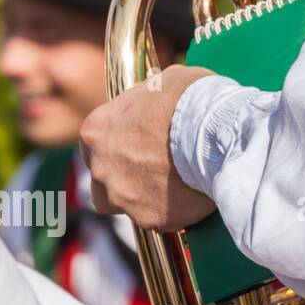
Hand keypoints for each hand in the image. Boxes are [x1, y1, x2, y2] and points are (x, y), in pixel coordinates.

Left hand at [79, 64, 216, 231]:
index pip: (93, 148)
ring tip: (176, 189)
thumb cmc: (187, 100)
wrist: (212, 132)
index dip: (115, 149)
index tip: (134, 150)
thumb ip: (146, 99)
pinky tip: (192, 197)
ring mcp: (124, 197)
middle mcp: (102, 169)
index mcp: (96, 132)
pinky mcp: (151, 219)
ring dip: (145, 200)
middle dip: (123, 181)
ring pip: (128, 206)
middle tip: (152, 174)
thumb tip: (154, 97)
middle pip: (103, 184)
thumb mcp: (160, 83)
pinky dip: (174, 213)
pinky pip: (160, 220)